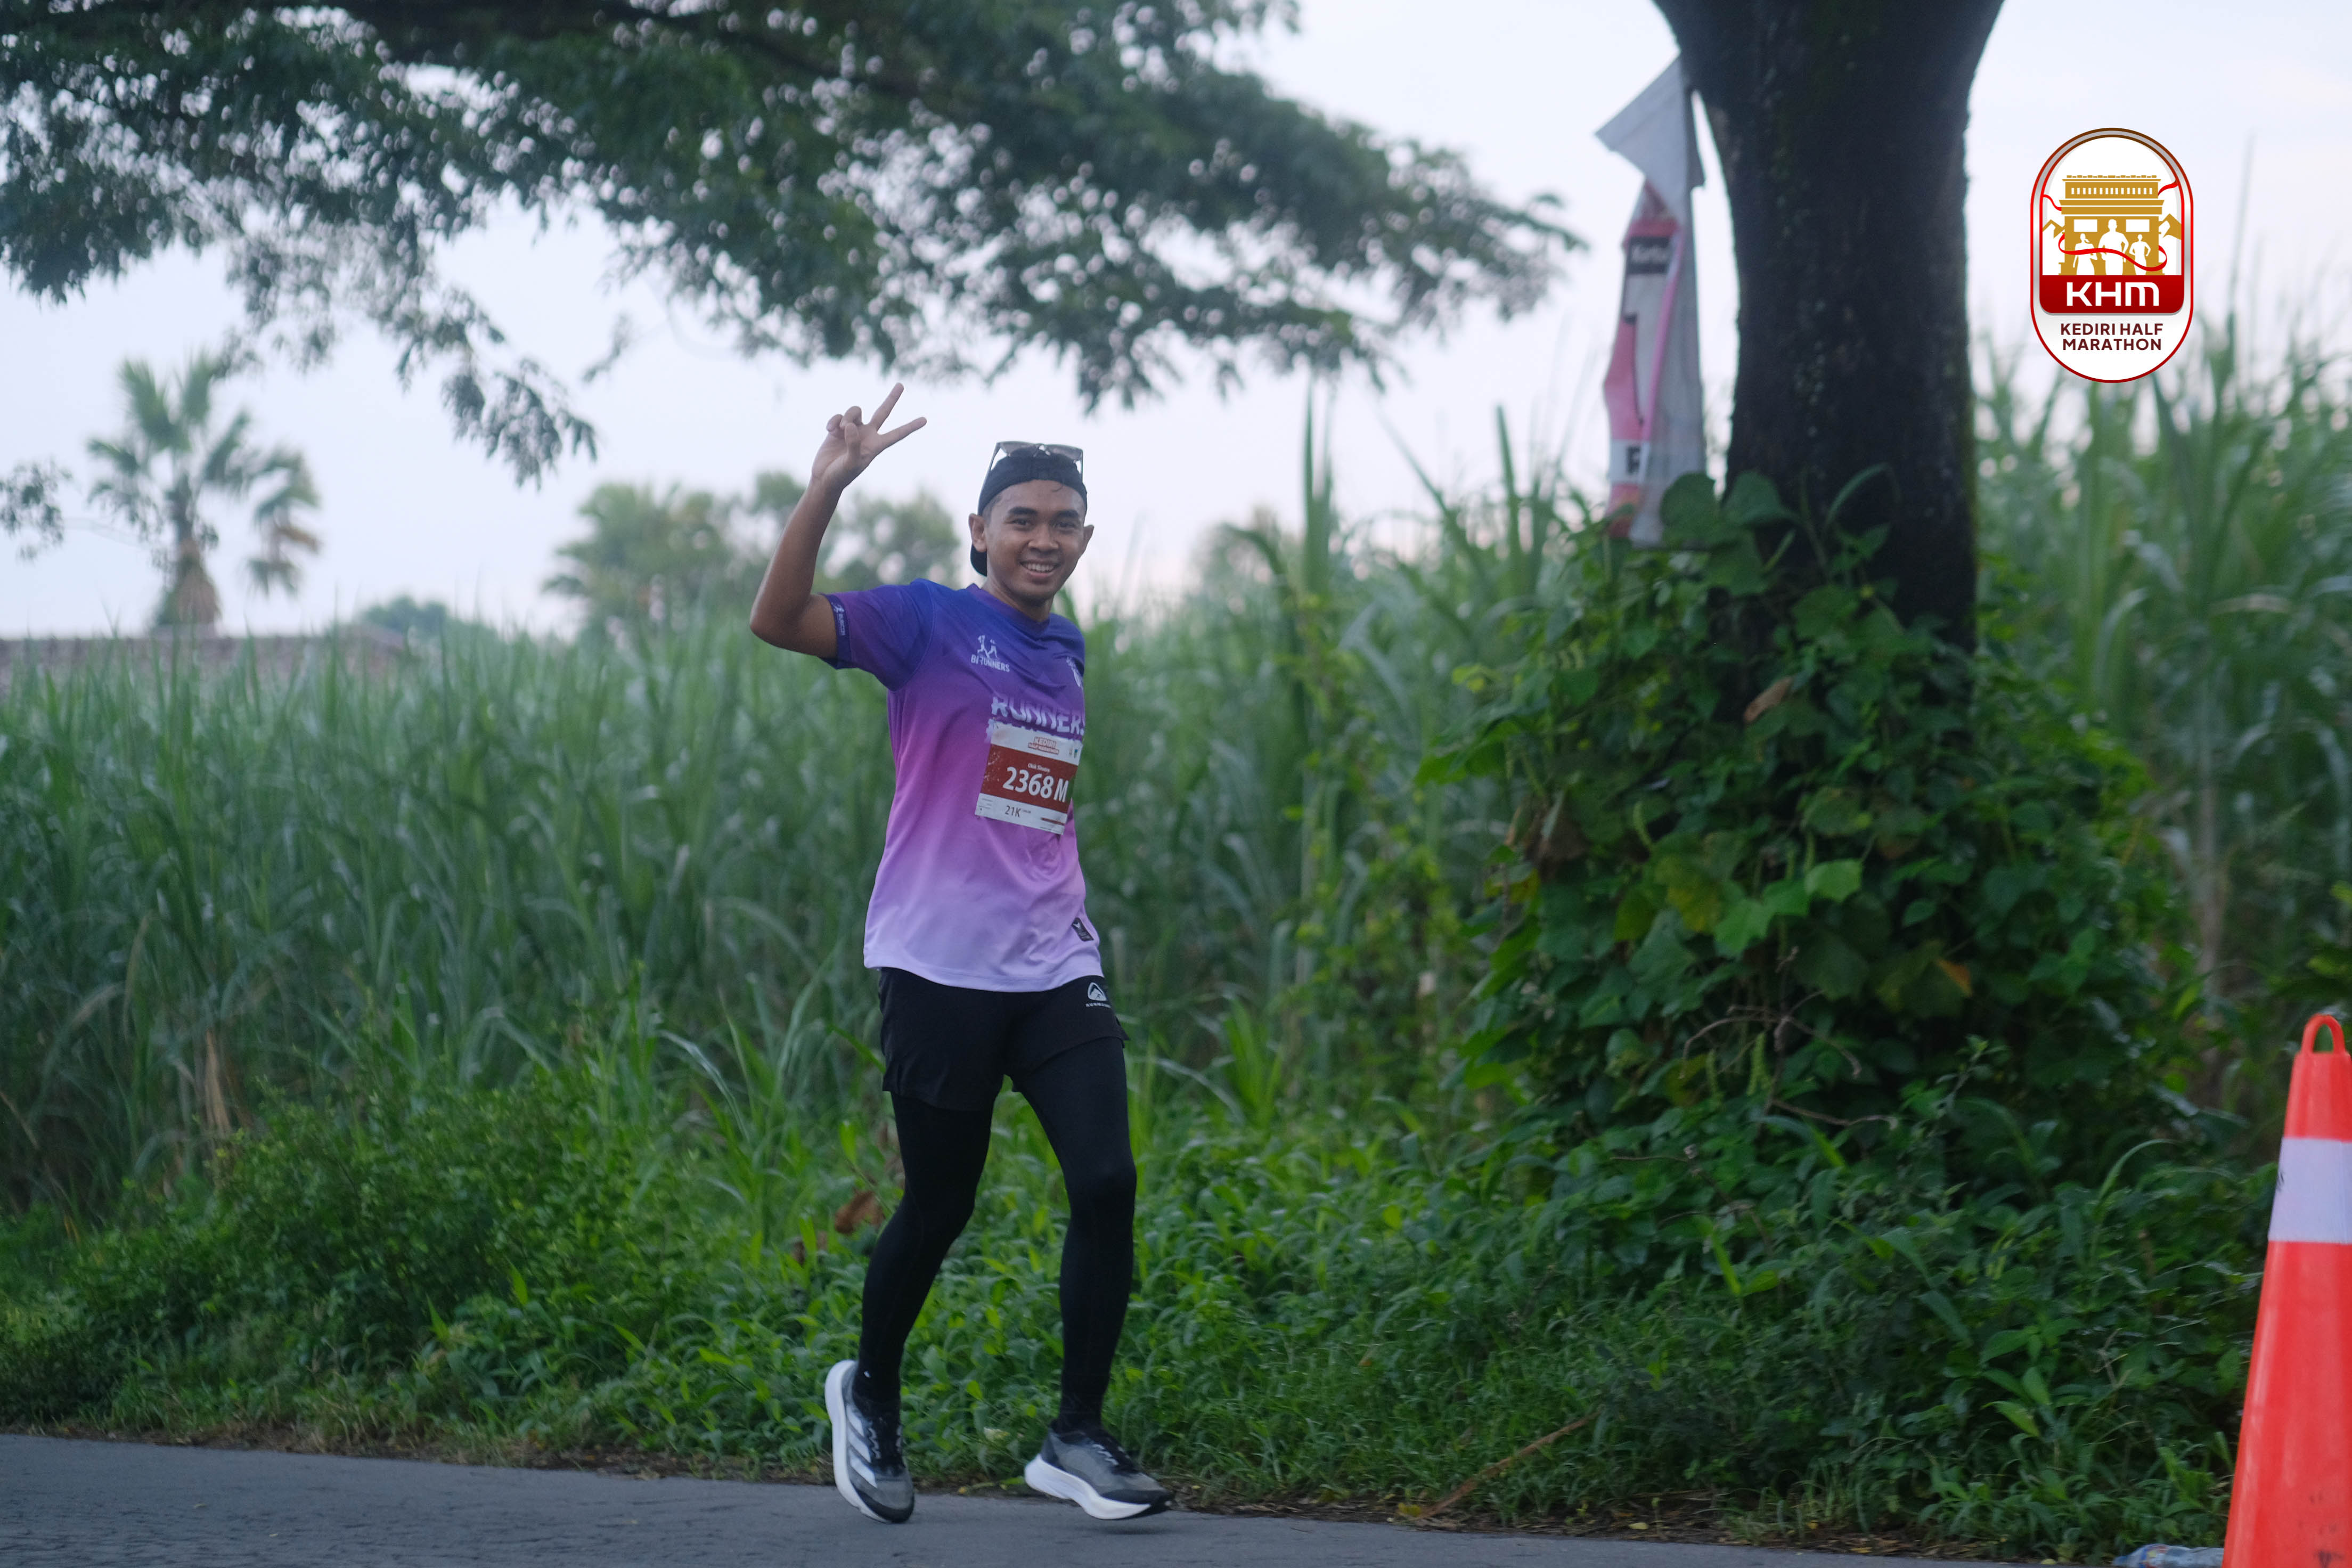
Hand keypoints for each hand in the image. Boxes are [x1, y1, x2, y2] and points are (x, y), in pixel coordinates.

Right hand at [810, 384, 925, 497]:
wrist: (824, 478)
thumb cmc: (841, 475)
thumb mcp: (851, 463)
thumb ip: (853, 445)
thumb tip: (851, 425)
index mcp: (876, 446)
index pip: (897, 434)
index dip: (910, 427)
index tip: (925, 420)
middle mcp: (867, 435)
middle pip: (882, 412)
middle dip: (892, 399)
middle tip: (901, 385)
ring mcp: (853, 430)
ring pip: (855, 411)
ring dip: (848, 416)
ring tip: (840, 429)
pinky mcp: (838, 428)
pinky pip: (839, 416)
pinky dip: (834, 421)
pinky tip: (829, 430)